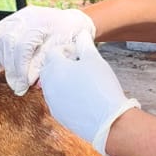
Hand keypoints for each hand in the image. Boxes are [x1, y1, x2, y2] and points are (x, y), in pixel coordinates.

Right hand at [0, 5, 95, 95]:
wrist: (71, 22)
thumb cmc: (71, 38)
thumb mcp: (64, 52)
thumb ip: (44, 64)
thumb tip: (28, 81)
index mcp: (45, 21)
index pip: (24, 45)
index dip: (21, 69)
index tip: (24, 85)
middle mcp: (28, 15)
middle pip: (9, 41)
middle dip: (11, 67)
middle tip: (17, 86)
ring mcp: (18, 16)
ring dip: (2, 60)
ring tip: (12, 77)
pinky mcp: (10, 21)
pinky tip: (1, 66)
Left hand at [39, 35, 139, 152]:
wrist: (107, 121)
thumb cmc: (101, 87)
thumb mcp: (95, 60)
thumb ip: (85, 44)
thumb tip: (81, 34)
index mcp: (55, 68)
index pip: (53, 52)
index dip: (67, 50)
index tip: (79, 54)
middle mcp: (48, 84)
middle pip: (49, 68)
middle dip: (61, 64)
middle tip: (79, 66)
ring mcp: (51, 101)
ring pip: (52, 84)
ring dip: (62, 80)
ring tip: (81, 81)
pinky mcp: (58, 114)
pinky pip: (57, 99)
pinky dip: (65, 95)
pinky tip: (81, 96)